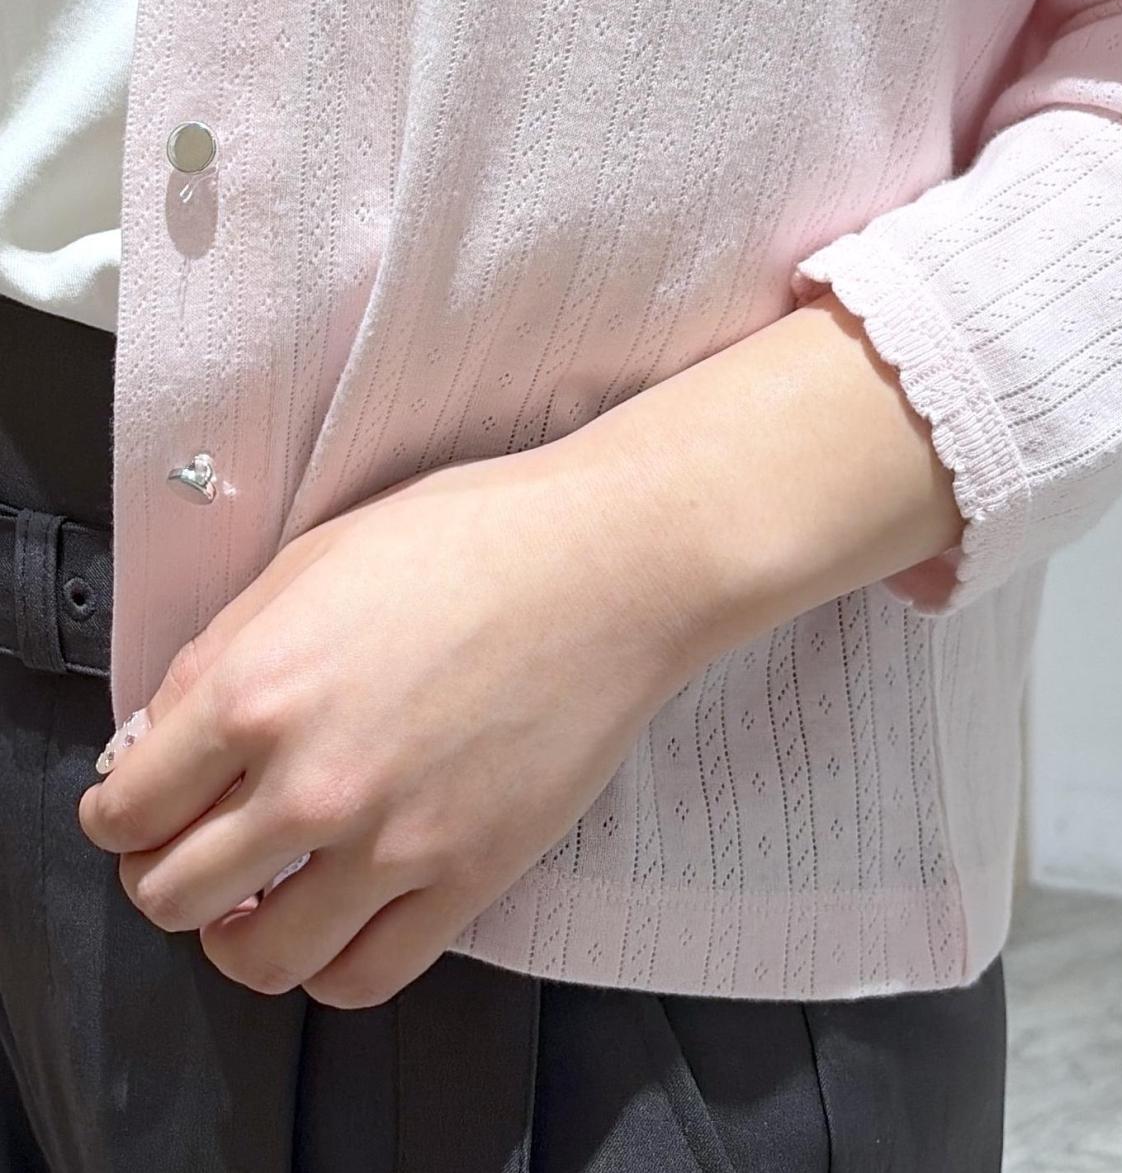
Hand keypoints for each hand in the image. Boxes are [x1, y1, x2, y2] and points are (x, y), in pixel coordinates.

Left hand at [77, 437, 694, 1009]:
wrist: (612, 561)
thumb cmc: (479, 536)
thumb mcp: (316, 556)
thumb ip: (225, 648)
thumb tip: (166, 731)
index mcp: (258, 688)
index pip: (127, 810)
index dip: (119, 815)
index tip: (138, 810)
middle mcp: (310, 780)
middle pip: (171, 894)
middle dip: (162, 875)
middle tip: (188, 849)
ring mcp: (391, 839)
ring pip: (255, 956)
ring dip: (234, 935)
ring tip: (253, 902)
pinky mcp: (467, 875)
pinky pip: (361, 975)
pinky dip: (326, 965)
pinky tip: (334, 919)